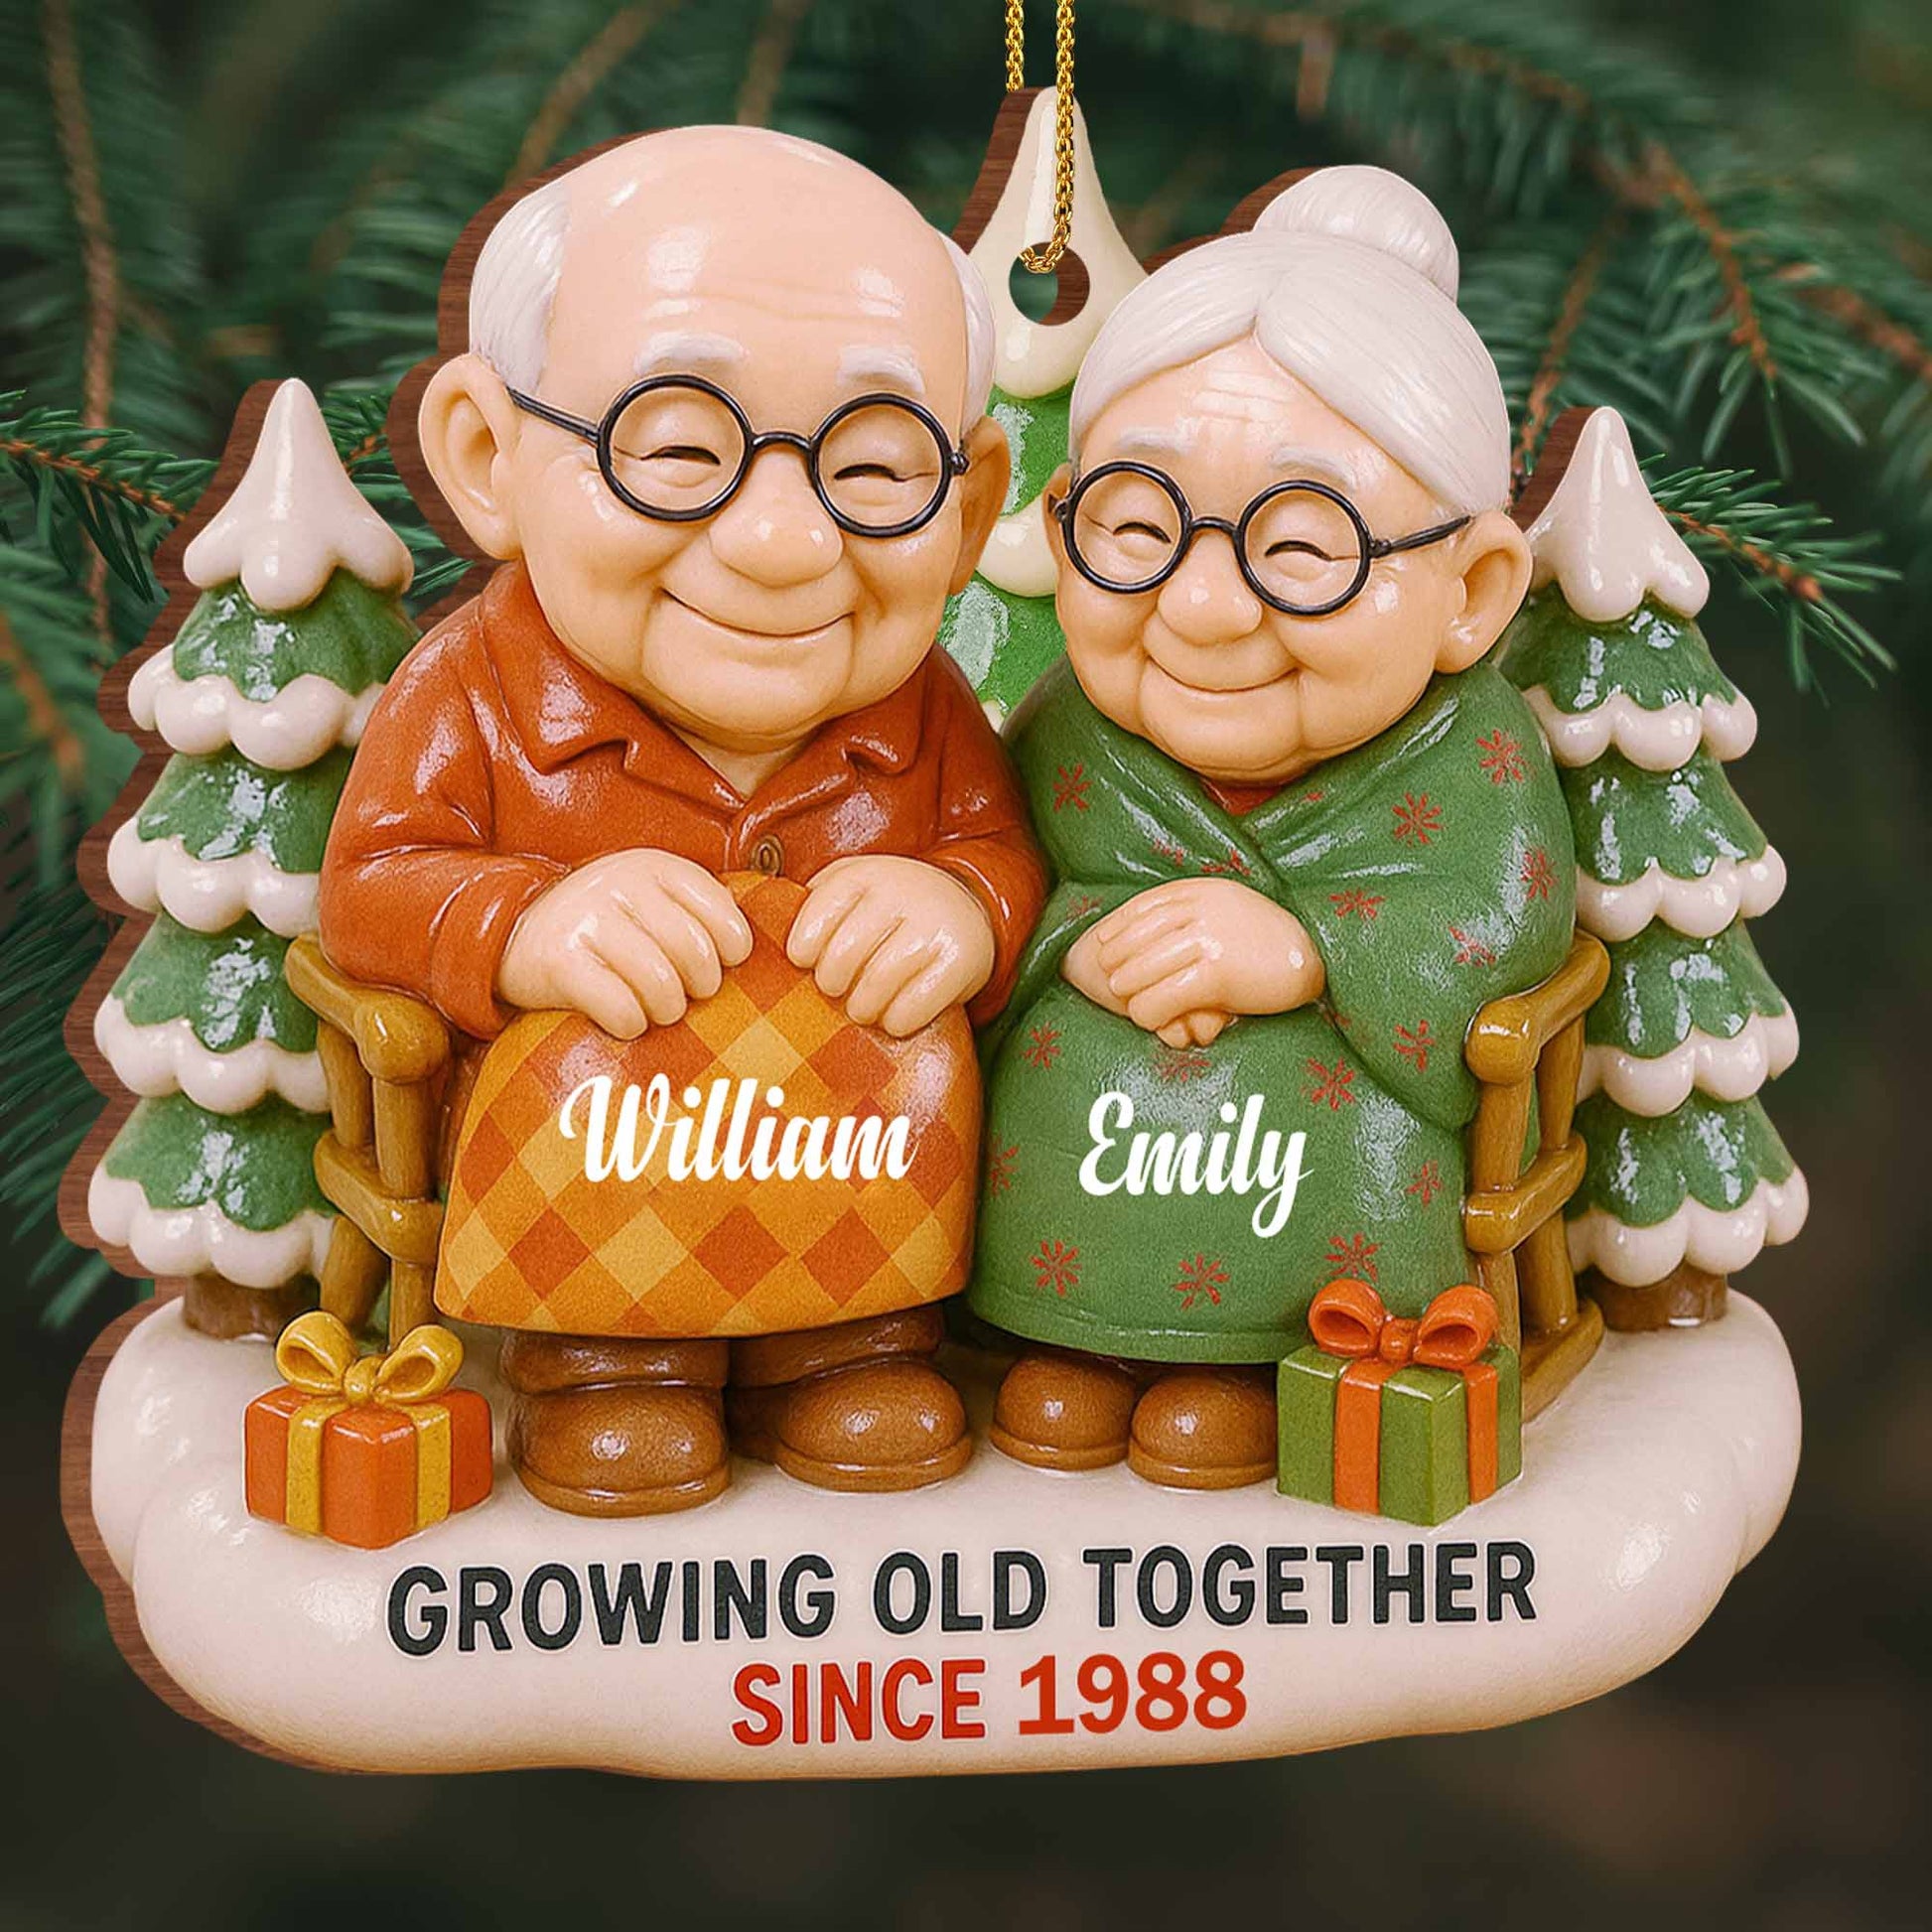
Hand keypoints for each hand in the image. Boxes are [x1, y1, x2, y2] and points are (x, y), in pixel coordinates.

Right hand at [496, 849, 753, 1037]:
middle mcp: (621, 884)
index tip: (720, 964)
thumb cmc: (603, 924)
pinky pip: (621, 1010)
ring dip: (666, 1011)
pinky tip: (623, 1019)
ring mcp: (588, 920)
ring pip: (662, 987)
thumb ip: (696, 909)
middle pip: (696, 955)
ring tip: (655, 1009)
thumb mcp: (649, 897)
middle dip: (700, 988)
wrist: (512, 931)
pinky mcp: (560, 961)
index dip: (732, 952)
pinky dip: (630, 1025)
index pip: (724, 916)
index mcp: (654, 866)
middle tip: (685, 995)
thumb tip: (750, 947)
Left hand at [786, 855, 994, 1036]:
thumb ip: (815, 904)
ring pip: (876, 985)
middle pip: (842, 956)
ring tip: (862, 1008)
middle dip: (831, 984)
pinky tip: (895, 1016)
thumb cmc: (891, 909)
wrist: (967, 908)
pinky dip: (897, 1021)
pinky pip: (913, 1007)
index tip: (807, 962)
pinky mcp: (961, 959)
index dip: (803, 950)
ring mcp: (934, 926)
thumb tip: (759, 942)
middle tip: (837, 990)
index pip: (815, 918)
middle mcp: (902, 893)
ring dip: (862, 1008)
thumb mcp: (854, 887)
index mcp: (864, 875)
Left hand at [1063, 879, 1322, 1043]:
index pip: (1142, 907)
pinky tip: (1152, 1021)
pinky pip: (1164, 997)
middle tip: (1112, 985)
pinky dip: (1150, 1013)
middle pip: (1135, 940)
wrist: (1315, 955)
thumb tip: (1150, 924)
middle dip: (1118, 965)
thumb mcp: (1230, 907)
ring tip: (1132, 1005)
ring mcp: (1208, 941)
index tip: (1101, 947)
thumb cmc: (1269, 938)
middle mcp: (1200, 911)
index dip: (1116, 929)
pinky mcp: (1217, 974)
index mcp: (1201, 891)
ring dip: (1131, 994)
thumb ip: (1195, 909)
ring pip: (1141, 971)